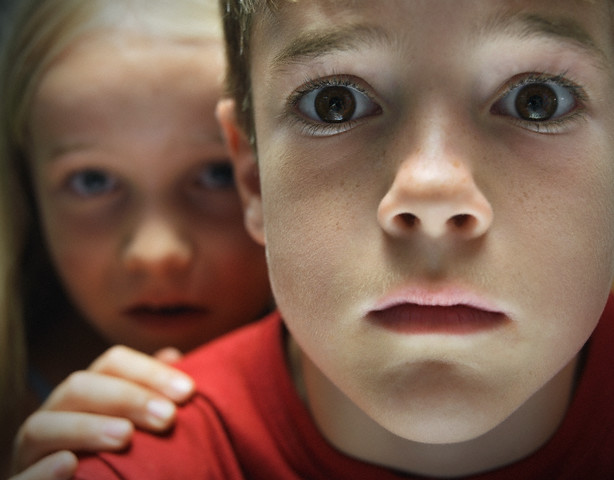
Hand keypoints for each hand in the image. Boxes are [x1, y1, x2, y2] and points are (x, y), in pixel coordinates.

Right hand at [11, 345, 192, 475]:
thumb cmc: (116, 455)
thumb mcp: (136, 422)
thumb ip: (152, 393)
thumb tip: (173, 356)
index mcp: (87, 393)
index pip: (113, 363)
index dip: (150, 371)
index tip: (188, 392)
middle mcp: (56, 413)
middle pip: (80, 387)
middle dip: (126, 397)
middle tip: (167, 417)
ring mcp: (32, 450)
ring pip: (43, 426)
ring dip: (86, 428)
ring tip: (125, 436)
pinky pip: (22, 477)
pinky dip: (43, 471)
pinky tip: (70, 465)